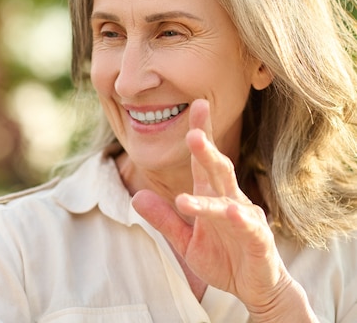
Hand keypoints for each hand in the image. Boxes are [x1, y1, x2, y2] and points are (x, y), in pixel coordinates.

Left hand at [132, 100, 315, 320]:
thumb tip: (136, 196)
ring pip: (228, 193)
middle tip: (191, 127)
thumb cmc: (223, 258)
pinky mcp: (259, 240)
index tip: (196, 106)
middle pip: (217, 168)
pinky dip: (240, 218)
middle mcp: (229, 200)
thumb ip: (164, 219)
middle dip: (205, 146)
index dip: (201, 134)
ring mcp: (246, 219)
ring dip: (213, 171)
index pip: (202, 162)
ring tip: (198, 148)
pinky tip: (232, 211)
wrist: (255, 288)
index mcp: (211, 197)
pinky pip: (249, 227)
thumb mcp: (185, 241)